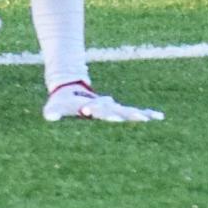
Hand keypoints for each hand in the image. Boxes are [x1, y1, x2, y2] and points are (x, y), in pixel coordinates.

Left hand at [43, 81, 164, 122]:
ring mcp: (112, 107)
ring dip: (136, 115)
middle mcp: (102, 105)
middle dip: (119, 114)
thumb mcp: (56, 106)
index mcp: (88, 106)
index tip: (96, 110)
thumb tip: (49, 117)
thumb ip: (53, 112)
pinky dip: (146, 114)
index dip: (95, 109)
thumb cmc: (63, 103)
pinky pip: (134, 112)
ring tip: (148, 118)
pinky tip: (159, 117)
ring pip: (127, 110)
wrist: (72, 89)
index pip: (93, 108)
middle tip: (127, 116)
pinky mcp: (118, 110)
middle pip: (113, 109)